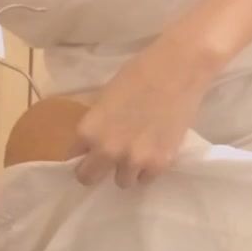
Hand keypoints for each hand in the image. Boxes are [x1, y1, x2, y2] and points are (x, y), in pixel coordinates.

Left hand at [73, 38, 214, 187]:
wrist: (179, 69)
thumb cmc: (139, 73)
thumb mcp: (104, 97)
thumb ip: (95, 124)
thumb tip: (88, 142)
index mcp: (89, 132)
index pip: (72, 157)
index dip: (82, 152)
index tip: (90, 151)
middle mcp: (108, 151)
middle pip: (89, 178)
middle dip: (97, 169)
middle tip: (108, 160)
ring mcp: (135, 160)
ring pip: (122, 181)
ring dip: (126, 169)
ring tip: (138, 150)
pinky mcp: (161, 164)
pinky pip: (147, 178)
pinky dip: (149, 167)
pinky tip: (155, 148)